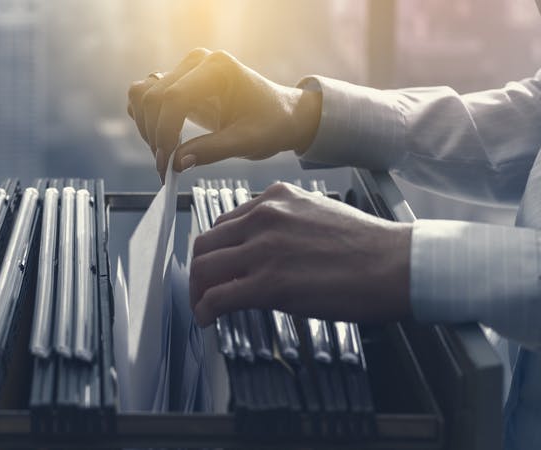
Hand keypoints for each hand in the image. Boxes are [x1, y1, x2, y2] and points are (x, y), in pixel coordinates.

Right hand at [127, 48, 321, 181]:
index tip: (167, 164)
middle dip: (154, 136)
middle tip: (165, 166)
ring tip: (165, 154)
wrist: (282, 115)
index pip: (174, 97)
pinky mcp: (177, 83)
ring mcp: (185, 70)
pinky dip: (146, 121)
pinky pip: (145, 97)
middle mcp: (198, 62)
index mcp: (218, 68)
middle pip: (153, 97)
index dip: (164, 133)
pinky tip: (164, 142)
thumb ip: (211, 151)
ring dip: (146, 128)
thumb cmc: (271, 124)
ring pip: (142, 95)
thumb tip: (176, 163)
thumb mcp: (247, 142)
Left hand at [189, 182, 411, 326]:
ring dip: (197, 291)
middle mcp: (264, 217)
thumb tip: (269, 247)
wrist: (396, 265)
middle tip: (203, 288)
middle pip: (207, 243)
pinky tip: (208, 319)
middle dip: (200, 269)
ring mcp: (263, 249)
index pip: (226, 222)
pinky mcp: (268, 283)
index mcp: (276, 199)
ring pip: (205, 268)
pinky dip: (205, 310)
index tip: (218, 264)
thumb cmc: (369, 246)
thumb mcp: (319, 214)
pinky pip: (218, 297)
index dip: (217, 248)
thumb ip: (287, 224)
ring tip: (203, 306)